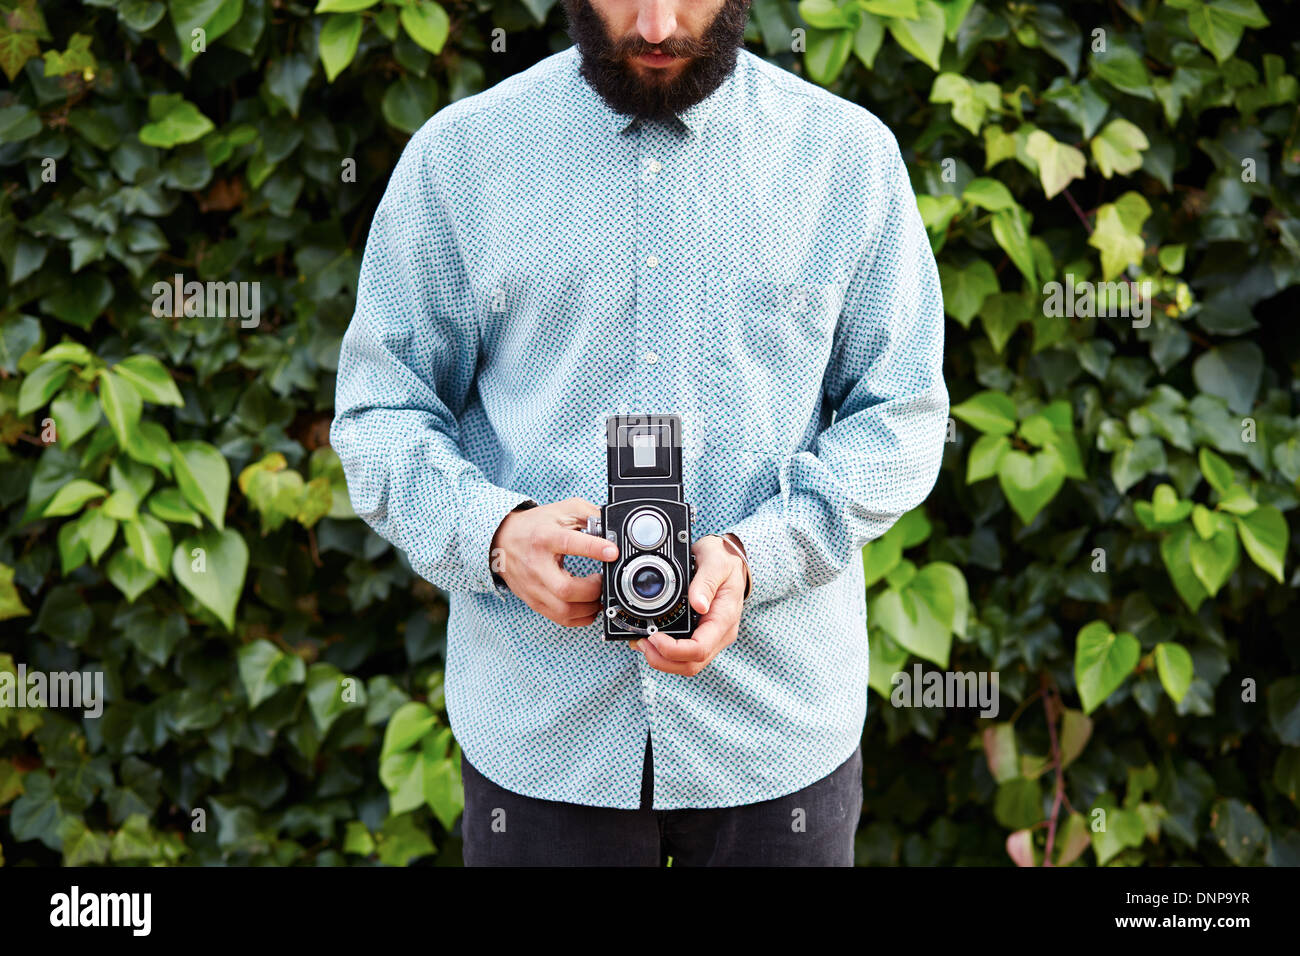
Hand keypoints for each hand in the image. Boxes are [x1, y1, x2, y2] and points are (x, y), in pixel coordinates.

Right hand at [490, 497, 618, 626]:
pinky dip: (580, 617)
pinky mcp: (534, 601)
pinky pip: (560, 619)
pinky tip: (588, 605)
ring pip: (564, 611)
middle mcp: (537, 565)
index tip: (612, 552)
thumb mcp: (563, 510)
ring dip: (590, 607)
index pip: (569, 543)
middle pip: (566, 589)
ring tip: (598, 594)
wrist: (502, 540)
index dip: (593, 548)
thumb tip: (613, 527)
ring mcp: (534, 587)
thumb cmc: (535, 526)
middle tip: (602, 579)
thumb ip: (590, 515)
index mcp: (545, 538)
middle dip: (594, 590)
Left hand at [631, 534, 748, 675]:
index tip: (654, 636)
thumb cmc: (724, 560)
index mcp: (724, 619)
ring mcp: (712, 637)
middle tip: (641, 642)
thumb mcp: (716, 562)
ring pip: (687, 664)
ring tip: (641, 642)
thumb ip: (706, 582)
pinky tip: (651, 640)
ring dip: (662, 659)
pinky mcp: (703, 635)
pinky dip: (665, 653)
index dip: (673, 650)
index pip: (699, 649)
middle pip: (691, 664)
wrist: (730, 559)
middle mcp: (720, 634)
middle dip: (662, 660)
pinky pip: (685, 654)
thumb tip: (698, 604)